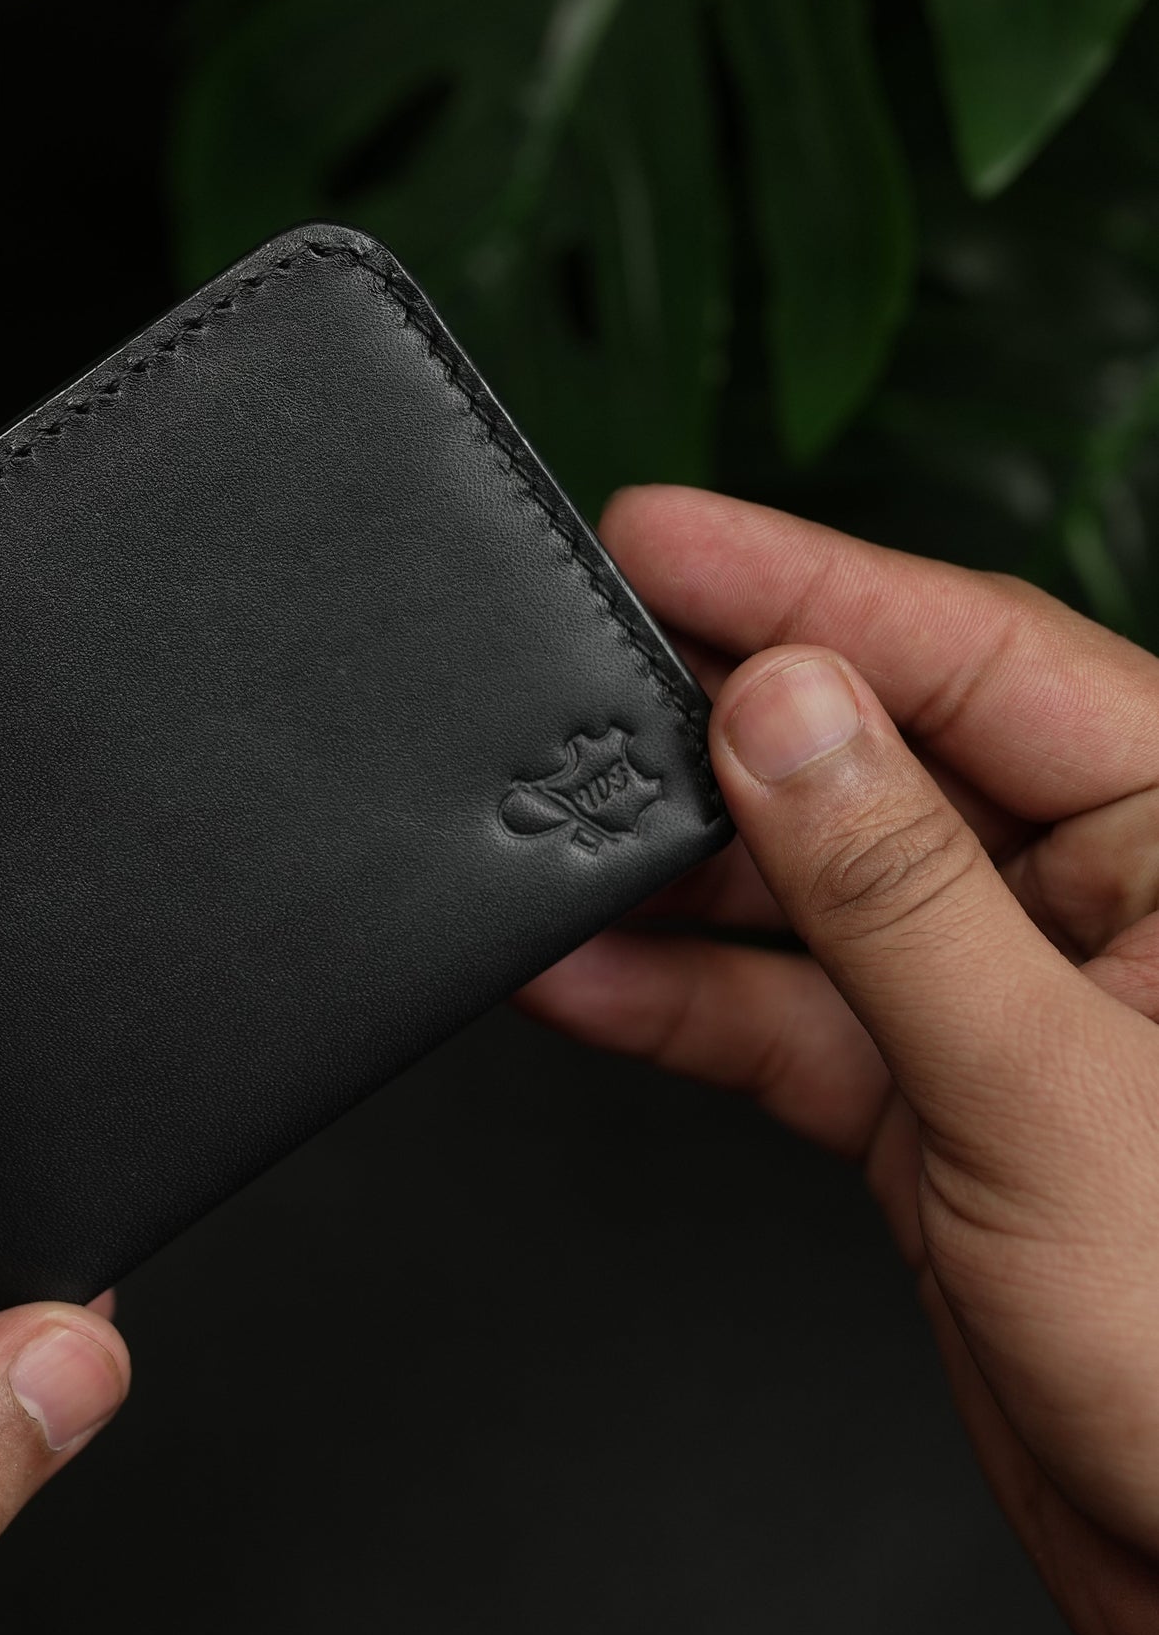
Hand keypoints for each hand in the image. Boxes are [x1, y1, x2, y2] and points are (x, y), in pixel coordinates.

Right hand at [520, 487, 1158, 1634]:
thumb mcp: (1050, 1094)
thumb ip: (902, 892)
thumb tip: (786, 712)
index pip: (974, 660)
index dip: (801, 585)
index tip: (658, 536)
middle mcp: (1097, 898)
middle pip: (873, 757)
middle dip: (714, 727)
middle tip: (570, 675)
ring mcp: (1001, 1000)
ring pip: (806, 889)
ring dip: (671, 878)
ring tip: (538, 840)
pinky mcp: (928, 1098)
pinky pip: (780, 1012)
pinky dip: (675, 997)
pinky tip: (575, 972)